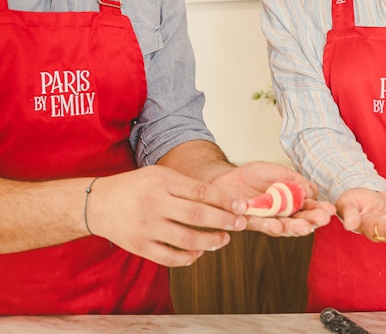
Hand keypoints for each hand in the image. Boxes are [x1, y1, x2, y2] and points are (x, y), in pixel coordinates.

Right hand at [86, 165, 247, 267]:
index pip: (200, 191)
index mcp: (161, 181)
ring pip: (186, 239)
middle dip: (224, 221)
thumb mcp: (158, 175)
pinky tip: (199, 252)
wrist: (98, 204)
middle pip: (197, 215)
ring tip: (224, 239)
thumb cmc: (134, 186)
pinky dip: (189, 257)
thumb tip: (219, 198)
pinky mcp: (140, 247)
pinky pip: (170, 257)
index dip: (224, 199)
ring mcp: (146, 227)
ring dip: (210, 241)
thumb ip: (185, 185)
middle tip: (240, 223)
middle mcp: (154, 203)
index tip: (241, 205)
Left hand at [212, 161, 335, 236]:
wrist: (225, 179)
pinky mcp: (250, 222)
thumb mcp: (277, 171)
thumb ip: (294, 179)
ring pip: (282, 227)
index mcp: (290, 203)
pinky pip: (261, 225)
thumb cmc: (252, 176)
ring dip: (293, 228)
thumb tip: (312, 190)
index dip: (319, 209)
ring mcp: (266, 220)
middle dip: (311, 221)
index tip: (330, 210)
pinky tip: (278, 225)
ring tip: (304, 227)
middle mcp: (280, 215)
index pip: (308, 209)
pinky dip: (269, 225)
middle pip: (299, 222)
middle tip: (322, 220)